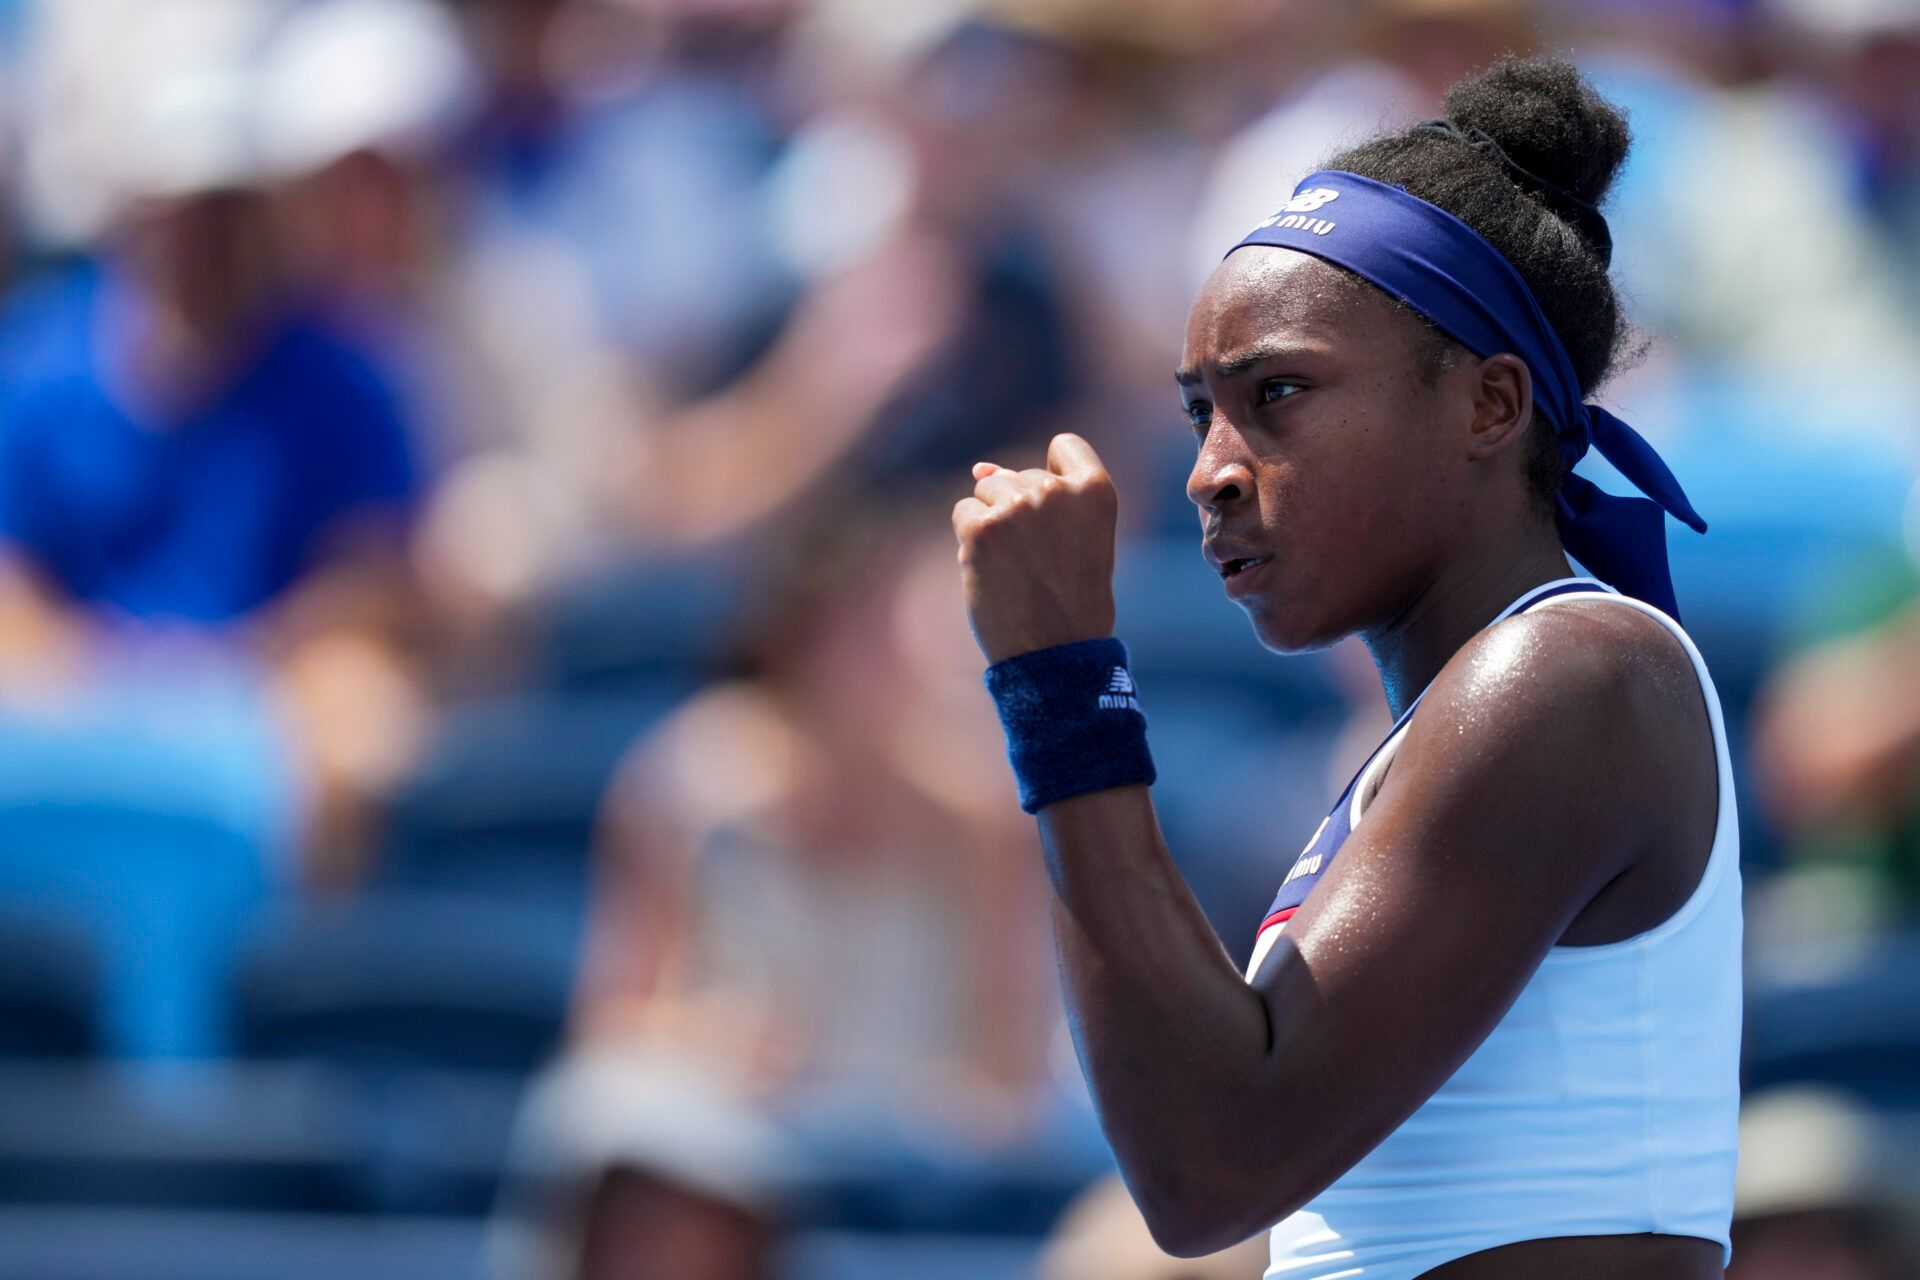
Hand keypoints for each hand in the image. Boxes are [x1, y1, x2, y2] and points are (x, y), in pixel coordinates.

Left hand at [953, 433, 1118, 664]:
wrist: (1055, 653)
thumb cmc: (1071, 599)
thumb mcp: (1077, 538)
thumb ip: (1043, 496)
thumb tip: (979, 467)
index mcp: (1096, 490)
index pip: (1066, 445)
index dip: (1053, 476)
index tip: (1057, 517)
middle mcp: (1057, 491)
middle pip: (1017, 474)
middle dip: (1017, 510)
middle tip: (1038, 562)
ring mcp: (1017, 507)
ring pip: (985, 491)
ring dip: (991, 524)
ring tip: (1017, 566)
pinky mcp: (982, 528)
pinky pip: (963, 513)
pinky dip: (970, 541)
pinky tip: (993, 570)